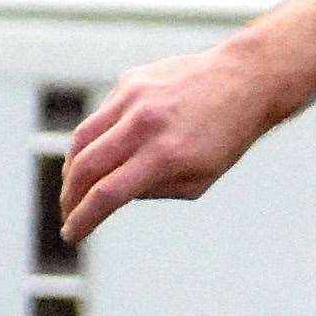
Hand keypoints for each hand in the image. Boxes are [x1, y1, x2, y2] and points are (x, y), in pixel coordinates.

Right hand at [59, 46, 280, 243]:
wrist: (246, 80)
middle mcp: (145, 124)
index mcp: (166, 155)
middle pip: (85, 167)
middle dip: (69, 197)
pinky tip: (102, 151)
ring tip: (75, 187)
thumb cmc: (226, 138)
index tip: (73, 234)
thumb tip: (112, 194)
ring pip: (82, 138)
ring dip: (72, 169)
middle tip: (69, 213)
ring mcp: (134, 98)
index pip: (108, 193)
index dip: (83, 218)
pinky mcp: (130, 80)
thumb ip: (154, 190)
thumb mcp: (199, 179)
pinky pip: (101, 116)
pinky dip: (95, 138)